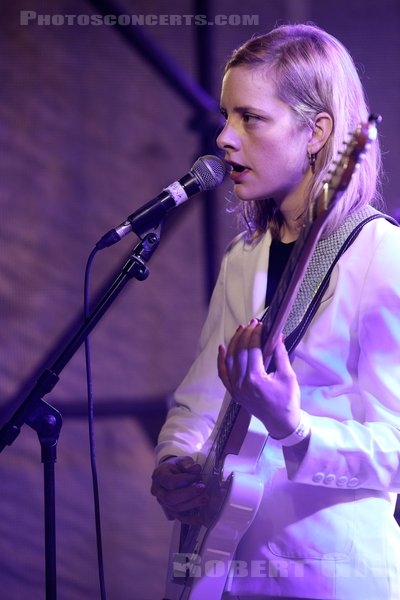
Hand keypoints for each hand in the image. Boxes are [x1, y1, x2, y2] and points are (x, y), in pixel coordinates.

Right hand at [151, 456, 207, 523]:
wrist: (170, 473)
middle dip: (188, 494)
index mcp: (159, 476)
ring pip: (175, 508)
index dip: (185, 480)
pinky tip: (201, 519)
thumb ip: (187, 464)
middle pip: (170, 498)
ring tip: (205, 499)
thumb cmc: (176, 466)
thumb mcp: (181, 460)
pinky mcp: (170, 511)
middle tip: (203, 488)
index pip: (170, 481)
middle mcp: (158, 491)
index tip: (197, 476)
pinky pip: (179, 517)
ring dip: (192, 505)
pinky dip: (190, 519)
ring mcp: (163, 503)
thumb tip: (196, 468)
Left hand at [217, 320, 300, 438]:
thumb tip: (278, 336)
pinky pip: (223, 374)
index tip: (261, 325)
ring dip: (234, 343)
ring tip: (241, 329)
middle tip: (253, 323)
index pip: (253, 349)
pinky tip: (222, 348)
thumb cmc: (288, 400)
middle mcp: (242, 383)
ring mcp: (236, 388)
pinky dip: (221, 360)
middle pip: (240, 352)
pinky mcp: (234, 392)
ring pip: (229, 360)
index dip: (256, 334)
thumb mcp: (288, 376)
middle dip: (245, 335)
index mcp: (256, 378)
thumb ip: (281, 355)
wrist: (281, 423)